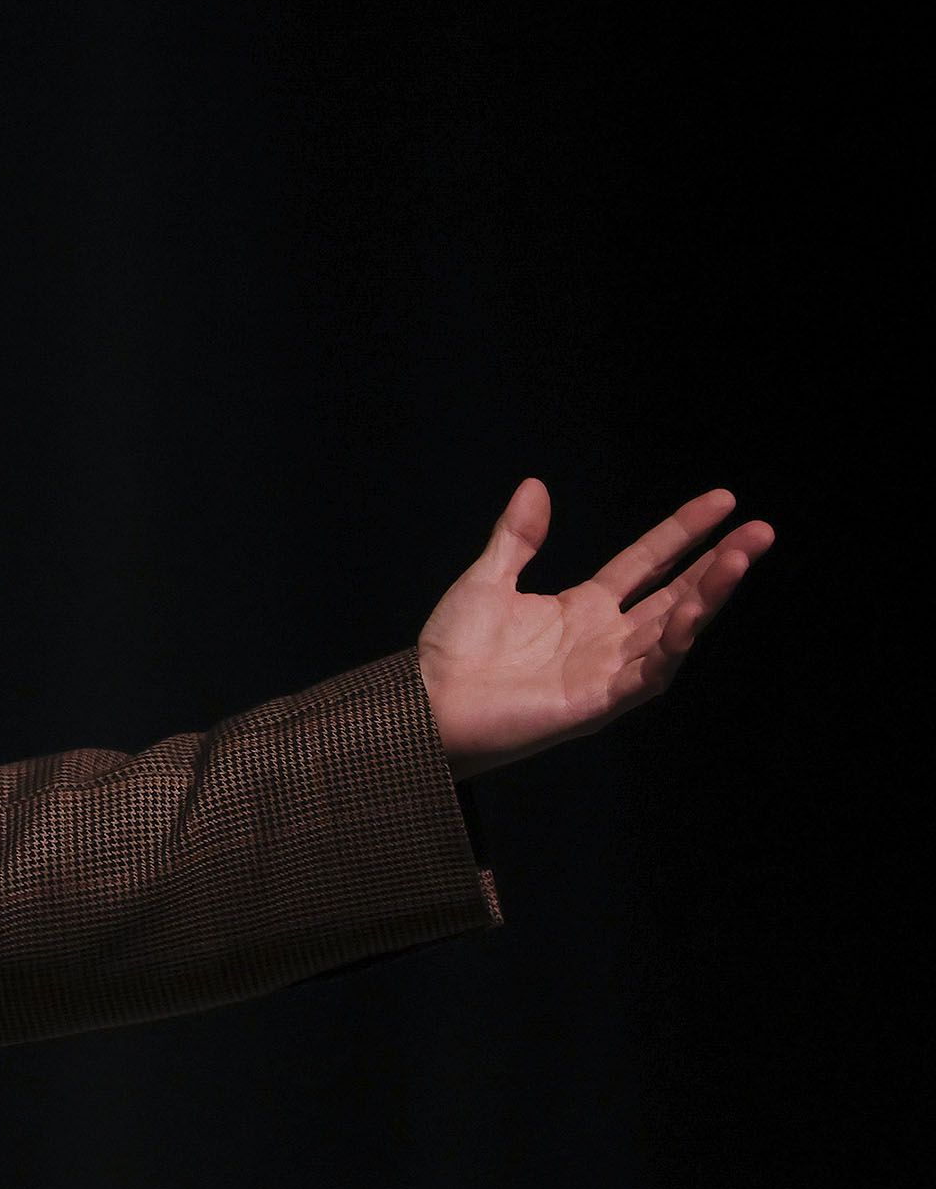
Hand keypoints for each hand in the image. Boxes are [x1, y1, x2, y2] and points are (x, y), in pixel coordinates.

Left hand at [418, 479, 772, 779]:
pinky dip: (668, 648)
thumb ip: (517, 538)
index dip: (683, 533)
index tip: (723, 500)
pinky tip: (688, 618)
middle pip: (676, 594)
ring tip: (738, 561)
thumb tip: (535, 485)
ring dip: (707, 598)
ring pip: (673, 631)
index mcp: (585, 608)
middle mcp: (607, 638)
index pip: (649, 563)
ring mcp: (607, 671)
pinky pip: (645, 676)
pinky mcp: (597, 703)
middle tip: (761, 530)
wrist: (426, 704)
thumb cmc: (454, 649)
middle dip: (719, 564)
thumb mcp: (487, 580)